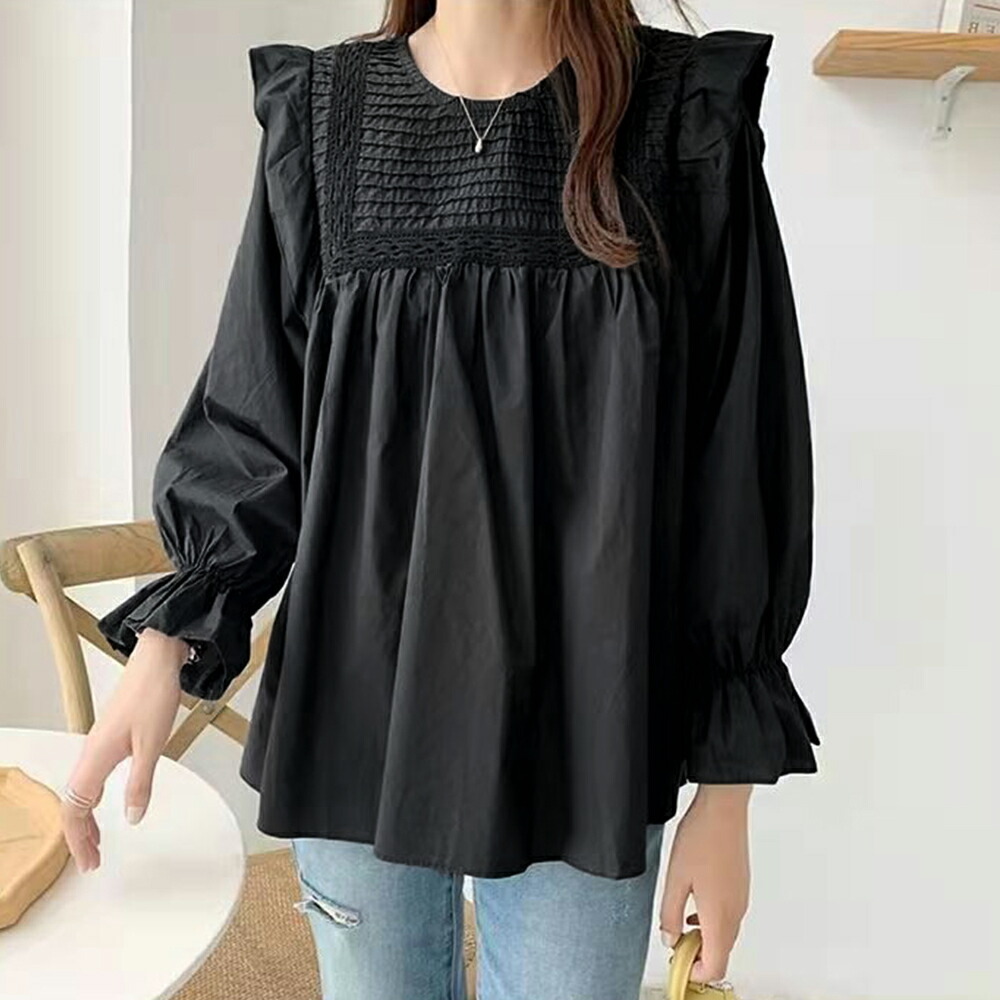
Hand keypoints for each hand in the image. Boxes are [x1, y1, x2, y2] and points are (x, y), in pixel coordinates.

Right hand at [61, 628, 186, 872]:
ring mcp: (98, 744)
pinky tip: (108, 802)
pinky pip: (92, 777)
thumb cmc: (154, 695)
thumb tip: (131, 817)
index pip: (75, 810)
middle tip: (93, 860)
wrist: (157, 659)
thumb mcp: (152, 745)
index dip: (79, 840)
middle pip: (72, 804)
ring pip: (80, 790)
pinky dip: (94, 798)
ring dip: (86, 818)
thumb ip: (141, 783)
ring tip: (98, 840)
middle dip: (79, 835)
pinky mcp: (109, 737)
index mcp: (95, 758)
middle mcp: (90, 752)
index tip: (90, 863)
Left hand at [659, 784, 751, 982]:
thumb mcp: (675, 878)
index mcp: (720, 916)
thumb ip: (670, 914)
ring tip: (680, 919)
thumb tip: (669, 938)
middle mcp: (736, 912)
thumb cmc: (701, 838)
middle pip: (722, 953)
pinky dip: (712, 921)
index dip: (695, 972)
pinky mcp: (741, 887)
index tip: (677, 960)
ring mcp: (741, 899)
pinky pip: (729, 916)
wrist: (724, 809)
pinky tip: (695, 904)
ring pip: (726, 935)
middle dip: (697, 955)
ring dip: (705, 937)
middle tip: (673, 938)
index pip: (716, 966)